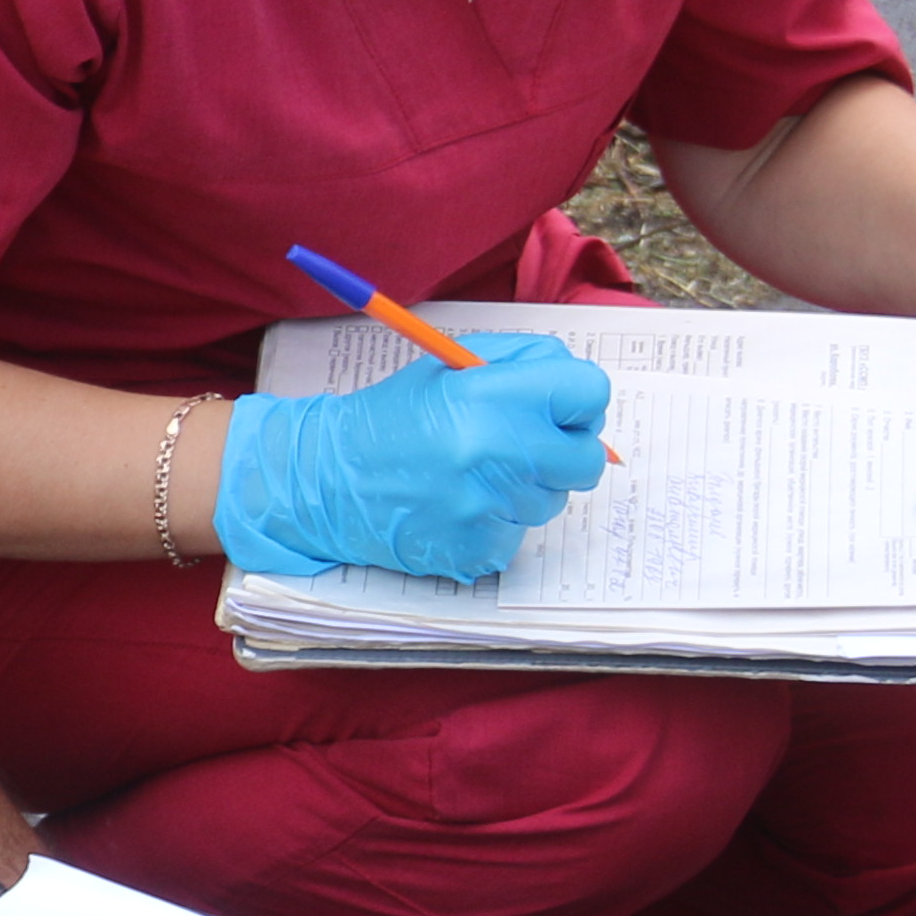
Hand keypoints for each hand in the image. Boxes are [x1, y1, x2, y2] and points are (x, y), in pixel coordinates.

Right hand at [209, 333, 609, 580]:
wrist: (328, 479)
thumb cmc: (393, 420)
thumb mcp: (451, 369)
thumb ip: (522, 366)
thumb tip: (584, 392)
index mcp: (489, 395)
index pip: (588, 392)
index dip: (577, 399)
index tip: (560, 409)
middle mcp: (494, 452)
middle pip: (587, 458)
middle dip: (564, 450)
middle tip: (525, 447)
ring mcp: (487, 507)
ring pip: (553, 500)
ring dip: (527, 488)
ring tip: (476, 475)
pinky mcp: (477, 550)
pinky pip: (519, 536)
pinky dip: (497, 523)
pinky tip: (459, 506)